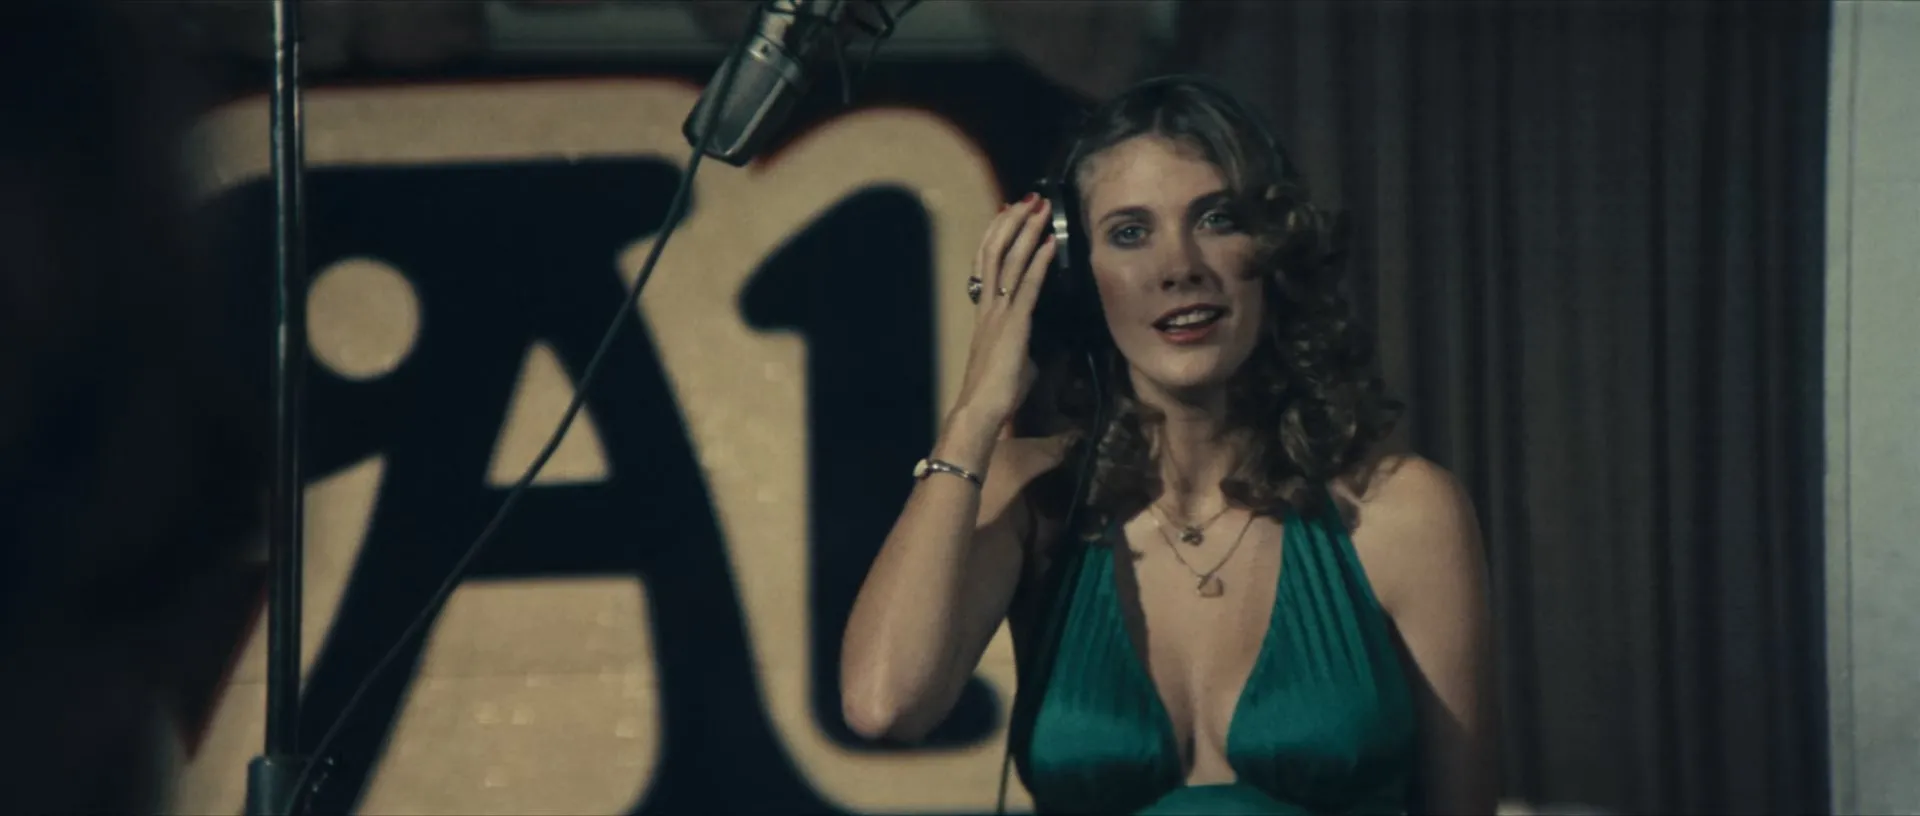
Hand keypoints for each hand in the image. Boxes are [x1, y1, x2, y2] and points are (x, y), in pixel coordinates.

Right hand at [950, 193, 1056, 433]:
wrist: (982, 408)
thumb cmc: (997, 390)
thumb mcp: (1015, 360)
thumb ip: (1024, 345)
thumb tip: (1036, 347)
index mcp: (986, 311)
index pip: (989, 262)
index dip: (999, 234)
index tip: (1010, 213)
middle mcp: (989, 305)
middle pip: (996, 251)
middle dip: (1013, 221)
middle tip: (1028, 198)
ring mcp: (1000, 312)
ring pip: (1010, 260)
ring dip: (1026, 231)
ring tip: (1038, 207)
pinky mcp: (1014, 323)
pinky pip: (1028, 285)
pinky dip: (1040, 261)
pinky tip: (1050, 242)